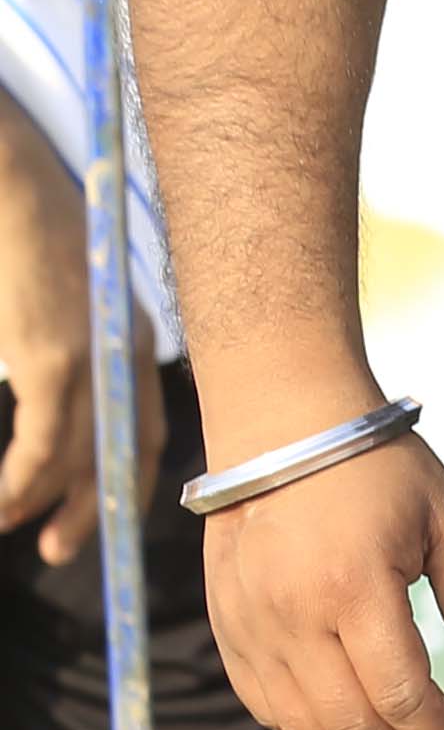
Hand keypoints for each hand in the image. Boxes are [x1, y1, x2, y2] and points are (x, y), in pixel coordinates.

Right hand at [0, 212, 135, 567]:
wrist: (11, 182)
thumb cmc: (25, 228)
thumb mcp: (62, 290)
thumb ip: (68, 336)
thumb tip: (51, 373)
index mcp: (131, 338)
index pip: (144, 425)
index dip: (124, 473)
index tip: (104, 509)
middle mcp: (125, 355)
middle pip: (123, 453)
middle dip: (95, 508)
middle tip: (63, 548)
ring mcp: (92, 361)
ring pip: (77, 458)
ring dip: (44, 502)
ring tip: (15, 526)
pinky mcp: (51, 361)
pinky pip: (45, 444)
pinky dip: (25, 481)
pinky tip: (6, 503)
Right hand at [202, 426, 443, 729]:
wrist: (282, 424)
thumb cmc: (379, 469)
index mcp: (353, 590)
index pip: (402, 700)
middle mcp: (291, 615)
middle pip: (352, 727)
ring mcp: (250, 623)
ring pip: (304, 727)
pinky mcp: (227, 624)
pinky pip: (265, 705)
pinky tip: (352, 729)